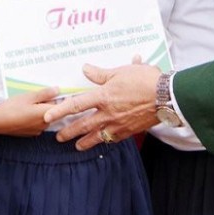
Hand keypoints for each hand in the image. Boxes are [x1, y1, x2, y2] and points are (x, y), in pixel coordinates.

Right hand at [0, 87, 59, 135]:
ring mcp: (38, 131)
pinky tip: (24, 113)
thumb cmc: (12, 107)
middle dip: (47, 103)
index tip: (52, 92)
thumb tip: (59, 90)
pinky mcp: (31, 134)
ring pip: (45, 117)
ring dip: (40, 110)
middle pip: (52, 111)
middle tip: (35, 97)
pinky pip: (38, 123)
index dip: (57, 98)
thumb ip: (45, 93)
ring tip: (28, 104)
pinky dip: (34, 118)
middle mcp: (45, 125)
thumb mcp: (28, 96)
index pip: (60, 105)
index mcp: (46, 114)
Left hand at [42, 63, 160, 149]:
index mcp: (104, 96)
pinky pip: (112, 139)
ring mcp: (117, 124)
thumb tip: (86, 68)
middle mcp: (107, 113)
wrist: (166, 97)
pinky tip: (100, 142)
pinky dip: (104, 141)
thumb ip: (101, 74)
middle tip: (58, 137)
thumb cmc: (145, 80)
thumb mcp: (121, 72)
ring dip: (83, 141)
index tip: (47, 116)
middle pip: (82, 125)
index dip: (60, 111)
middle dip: (68, 132)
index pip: (76, 104)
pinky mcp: (128, 131)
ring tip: (76, 145)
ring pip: (96, 136)